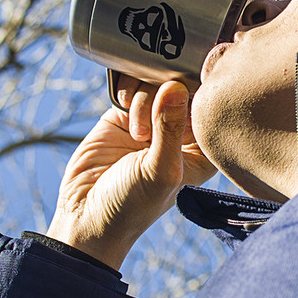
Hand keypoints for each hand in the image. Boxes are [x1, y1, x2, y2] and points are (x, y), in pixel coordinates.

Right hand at [46, 80, 216, 270]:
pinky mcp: (125, 113)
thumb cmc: (132, 205)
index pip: (211, 109)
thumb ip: (170, 129)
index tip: (187, 96)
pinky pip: (133, 85)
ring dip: (146, 98)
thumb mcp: (158, 171)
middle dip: (169, 93)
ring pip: (159, 83)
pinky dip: (128, 91)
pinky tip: (122, 112)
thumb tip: (176, 87)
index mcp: (201, 150)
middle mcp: (180, 132)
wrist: (85, 214)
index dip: (203, 95)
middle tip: (154, 118)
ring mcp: (153, 120)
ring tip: (137, 133)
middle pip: (186, 88)